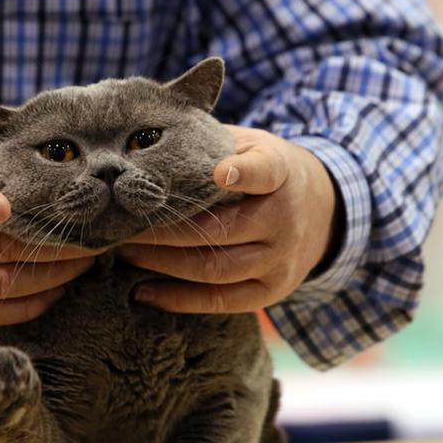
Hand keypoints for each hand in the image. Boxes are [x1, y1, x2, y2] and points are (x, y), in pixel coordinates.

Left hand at [117, 126, 340, 312]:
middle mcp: (284, 220)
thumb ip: (211, 145)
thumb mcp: (250, 144)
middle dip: (160, 231)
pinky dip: (177, 299)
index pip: (265, 172)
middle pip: (217, 230)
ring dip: (160, 264)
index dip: (243, 173)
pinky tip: (142, 291)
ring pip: (213, 269)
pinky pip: (219, 300)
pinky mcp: (271, 291)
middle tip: (120, 225)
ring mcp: (280, 260)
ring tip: (122, 252)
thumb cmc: (264, 170)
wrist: (323, 210)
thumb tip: (143, 142)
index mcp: (281, 174)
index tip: (218, 172)